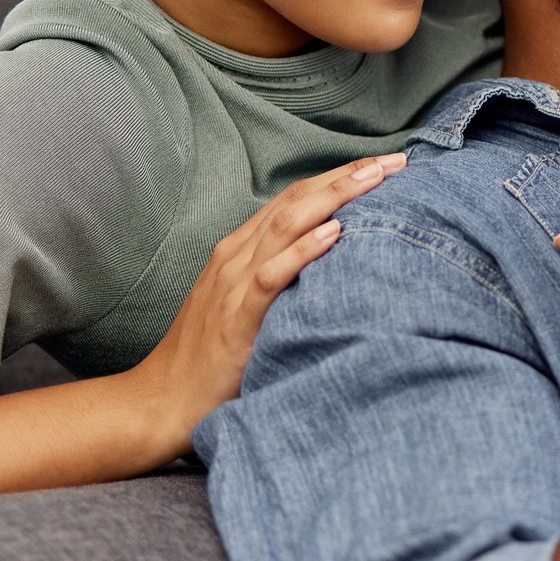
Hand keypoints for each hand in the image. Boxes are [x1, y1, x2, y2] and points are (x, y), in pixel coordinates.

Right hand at [125, 153, 405, 453]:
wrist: (163, 399)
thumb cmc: (210, 355)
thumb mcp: (244, 302)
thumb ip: (278, 275)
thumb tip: (330, 261)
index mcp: (240, 249)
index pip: (295, 197)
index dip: (339, 176)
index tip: (383, 164)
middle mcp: (236, 255)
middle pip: (297, 200)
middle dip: (348, 176)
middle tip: (396, 161)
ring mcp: (233, 283)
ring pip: (287, 225)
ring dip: (335, 197)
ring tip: (375, 180)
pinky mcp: (237, 316)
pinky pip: (272, 275)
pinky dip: (304, 250)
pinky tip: (334, 234)